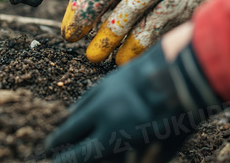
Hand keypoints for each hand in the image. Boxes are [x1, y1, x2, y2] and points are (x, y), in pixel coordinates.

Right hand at [45, 42, 221, 162]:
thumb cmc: (176, 120)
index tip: (53, 162)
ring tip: (61, 134)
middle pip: (69, 131)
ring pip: (75, 111)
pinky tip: (78, 113)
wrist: (180, 75)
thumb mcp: (158, 150)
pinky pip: (86, 97)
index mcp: (112, 135)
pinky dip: (80, 108)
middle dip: (57, 142)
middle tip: (48, 149)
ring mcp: (102, 94)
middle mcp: (101, 113)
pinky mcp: (108, 81)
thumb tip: (111, 158)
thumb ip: (133, 158)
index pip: (78, 154)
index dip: (63, 160)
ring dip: (67, 124)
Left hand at [62, 0, 229, 64]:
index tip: (68, 32)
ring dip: (121, 48)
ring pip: (140, 27)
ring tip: (108, 61)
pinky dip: (145, 46)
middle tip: (86, 54)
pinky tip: (133, 56)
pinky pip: (162, 31)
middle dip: (98, 37)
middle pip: (116, 11)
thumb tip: (82, 10)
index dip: (79, 13)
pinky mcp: (188, 5)